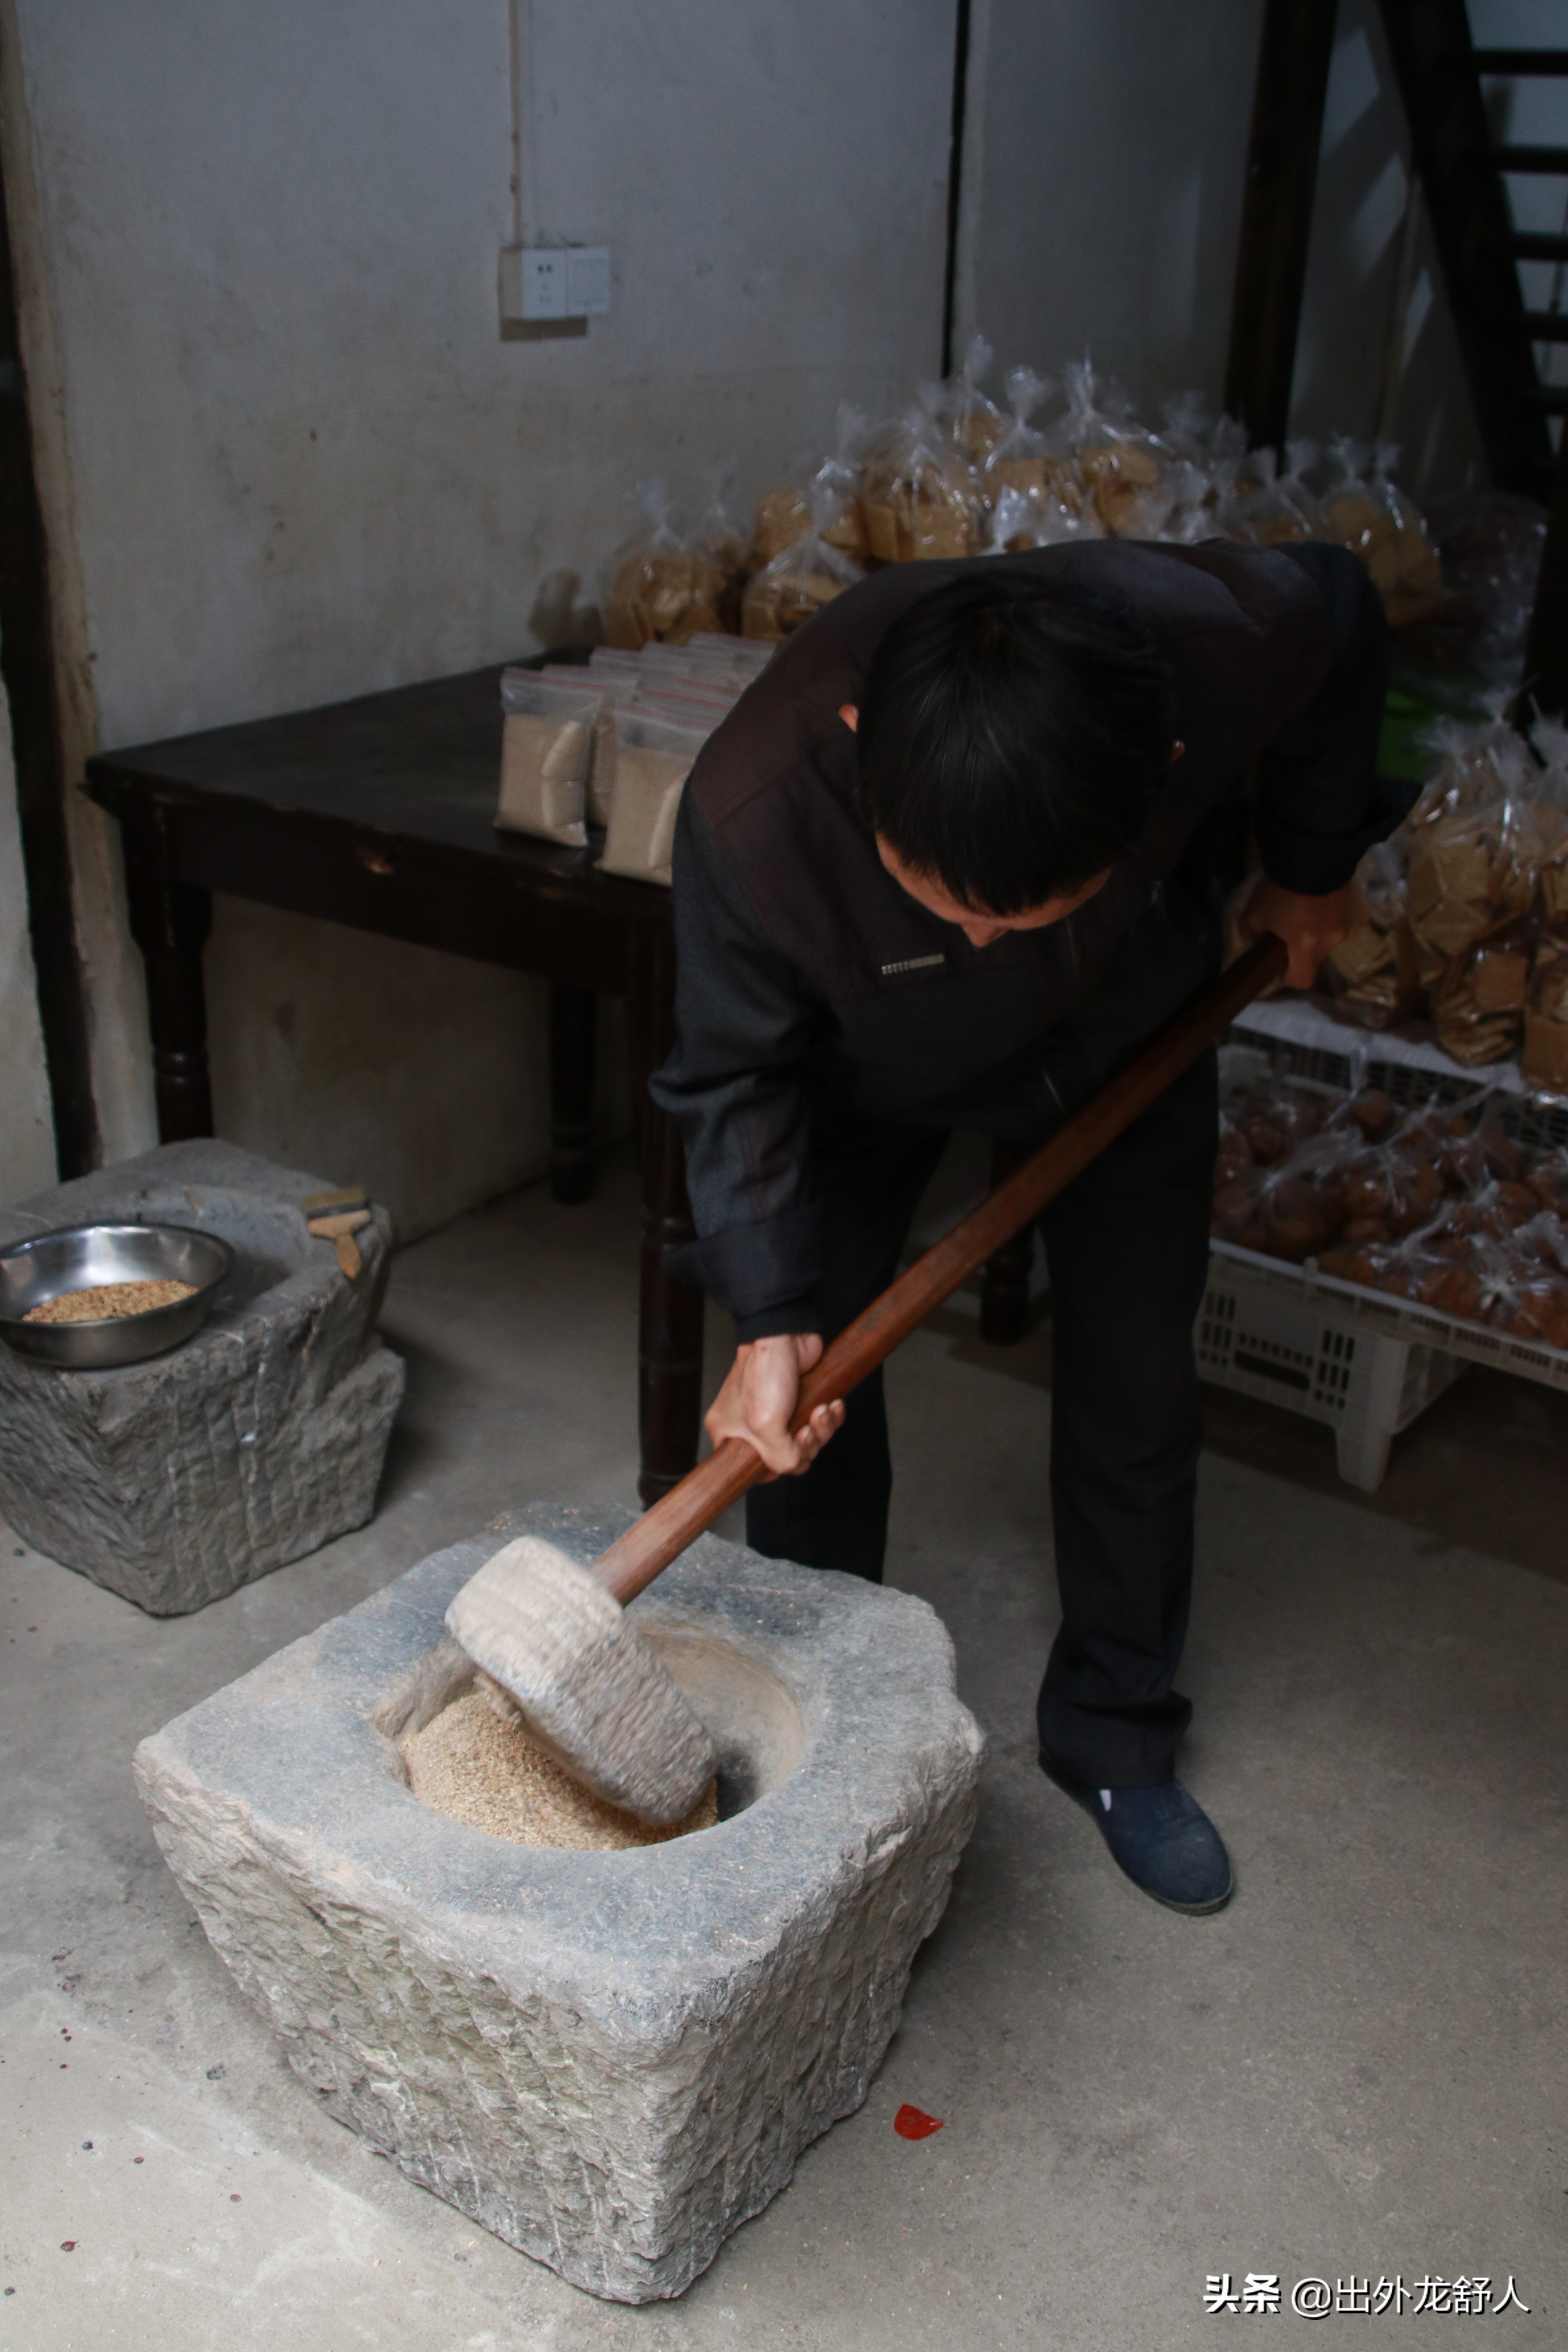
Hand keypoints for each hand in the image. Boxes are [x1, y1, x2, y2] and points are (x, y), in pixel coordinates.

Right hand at [704, 1332, 844, 1478]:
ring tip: (821, 1410)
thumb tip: (796, 1465)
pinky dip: (830, 1417)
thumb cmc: (764, 1372)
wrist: (786, 1334)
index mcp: (729, 1434)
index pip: (755, 1470)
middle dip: (806, 1444)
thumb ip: (780, 1458)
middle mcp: (751, 1426)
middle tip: (806, 1428)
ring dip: (822, 1429)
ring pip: (807, 1440)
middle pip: (787, 1456)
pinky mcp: (799, 1401)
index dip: (778, 1468)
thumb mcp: (766, 1426)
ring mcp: (776, 1413)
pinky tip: (832, 1405)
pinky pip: (820, 1422)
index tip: (789, 1454)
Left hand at [1241, 876, 1365, 990]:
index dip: (1289, 975)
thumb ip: (1256, 936)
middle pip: (1317, 959)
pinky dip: (1338, 918)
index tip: (1282, 964)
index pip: (1301, 981)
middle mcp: (1332, 940)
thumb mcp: (1254, 913)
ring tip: (1314, 909)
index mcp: (1305, 945)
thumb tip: (1261, 944)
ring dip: (1324, 932)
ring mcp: (1350, 926)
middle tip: (1294, 929)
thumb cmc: (1278, 885)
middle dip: (1305, 950)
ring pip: (1334, 941)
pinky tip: (1329, 901)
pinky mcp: (1362, 911)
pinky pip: (1348, 923)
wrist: (1311, 850)